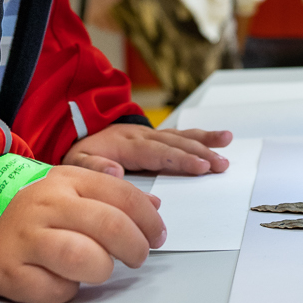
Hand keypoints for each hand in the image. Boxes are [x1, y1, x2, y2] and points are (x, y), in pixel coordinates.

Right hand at [0, 165, 166, 302]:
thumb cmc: (40, 213)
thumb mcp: (75, 191)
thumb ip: (114, 196)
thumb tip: (155, 206)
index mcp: (67, 180)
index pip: (123, 196)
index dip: (149, 220)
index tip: (157, 237)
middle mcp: (45, 203)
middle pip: (110, 226)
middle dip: (135, 248)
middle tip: (138, 258)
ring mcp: (24, 236)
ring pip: (82, 257)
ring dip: (102, 269)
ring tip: (100, 269)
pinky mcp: (7, 270)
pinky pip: (54, 289)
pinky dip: (67, 291)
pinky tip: (64, 281)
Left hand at [63, 123, 232, 176]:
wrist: (75, 130)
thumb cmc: (80, 151)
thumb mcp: (76, 162)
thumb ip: (95, 167)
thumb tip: (115, 173)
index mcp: (125, 144)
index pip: (157, 153)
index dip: (180, 160)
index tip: (201, 166)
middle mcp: (142, 135)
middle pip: (175, 144)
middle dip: (200, 153)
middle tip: (220, 164)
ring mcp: (150, 133)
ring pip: (181, 136)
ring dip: (205, 142)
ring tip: (226, 146)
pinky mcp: (156, 135)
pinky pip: (181, 134)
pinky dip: (202, 135)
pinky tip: (221, 137)